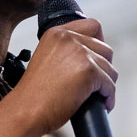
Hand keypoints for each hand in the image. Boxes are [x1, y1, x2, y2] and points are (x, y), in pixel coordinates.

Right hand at [12, 17, 116, 134]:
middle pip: (105, 48)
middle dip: (104, 67)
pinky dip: (109, 97)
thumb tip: (91, 59)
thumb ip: (66, 53)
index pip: (92, 26)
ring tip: (97, 96)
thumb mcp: (47, 61)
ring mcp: (79, 53)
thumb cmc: (34, 94)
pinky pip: (110, 84)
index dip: (99, 43)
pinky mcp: (89, 71)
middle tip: (97, 82)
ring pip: (110, 68)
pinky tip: (101, 104)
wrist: (26, 111)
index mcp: (56, 33)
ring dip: (107, 84)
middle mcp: (68, 38)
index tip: (97, 59)